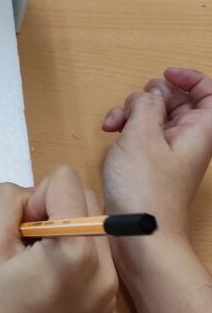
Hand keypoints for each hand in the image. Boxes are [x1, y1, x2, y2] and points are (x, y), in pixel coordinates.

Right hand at [0, 167, 116, 312]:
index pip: (65, 180)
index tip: (17, 231)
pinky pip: (92, 254)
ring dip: (59, 230)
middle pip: (84, 199)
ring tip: (29, 266)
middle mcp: (104, 266)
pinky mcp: (105, 303)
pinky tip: (41, 284)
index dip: (33, 197)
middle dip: (50, 209)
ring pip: (88, 225)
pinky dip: (68, 254)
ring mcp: (110, 288)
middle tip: (20, 246)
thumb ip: (6, 206)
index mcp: (76, 251)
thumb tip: (23, 195)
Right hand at [102, 68, 211, 240]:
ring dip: (132, 112)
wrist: (140, 235)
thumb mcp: (141, 135)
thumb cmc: (146, 191)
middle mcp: (188, 139)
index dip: (191, 78)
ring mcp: (169, 152)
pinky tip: (110, 134)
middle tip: (133, 106)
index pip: (210, 93)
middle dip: (151, 96)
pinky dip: (127, 128)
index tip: (166, 76)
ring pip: (155, 116)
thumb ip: (146, 105)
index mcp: (199, 131)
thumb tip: (149, 95)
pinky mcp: (152, 164)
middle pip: (178, 101)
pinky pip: (143, 134)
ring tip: (113, 124)